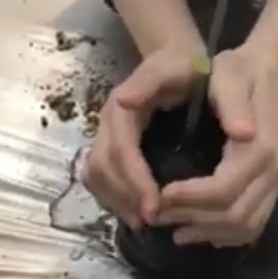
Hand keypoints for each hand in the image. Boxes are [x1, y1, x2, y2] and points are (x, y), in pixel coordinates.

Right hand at [81, 44, 253, 229]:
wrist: (176, 56)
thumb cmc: (181, 63)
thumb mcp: (173, 64)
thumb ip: (151, 79)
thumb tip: (126, 101)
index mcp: (121, 106)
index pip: (120, 150)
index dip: (135, 181)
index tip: (156, 208)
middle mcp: (108, 122)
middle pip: (102, 167)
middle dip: (124, 196)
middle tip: (151, 221)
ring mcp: (108, 134)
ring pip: (96, 175)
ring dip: (116, 201)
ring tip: (143, 222)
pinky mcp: (113, 144)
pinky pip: (101, 177)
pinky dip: (114, 197)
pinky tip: (136, 211)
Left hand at [154, 45, 277, 247]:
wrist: (266, 74)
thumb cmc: (238, 73)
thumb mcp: (228, 77)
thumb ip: (231, 104)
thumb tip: (240, 133)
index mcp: (260, 149)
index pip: (224, 190)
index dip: (190, 198)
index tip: (159, 195)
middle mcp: (273, 172)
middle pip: (234, 215)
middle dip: (193, 219)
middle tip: (157, 214)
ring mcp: (275, 183)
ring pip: (244, 227)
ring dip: (206, 232)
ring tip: (171, 226)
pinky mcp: (271, 188)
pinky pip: (252, 225)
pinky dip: (224, 234)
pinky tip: (197, 228)